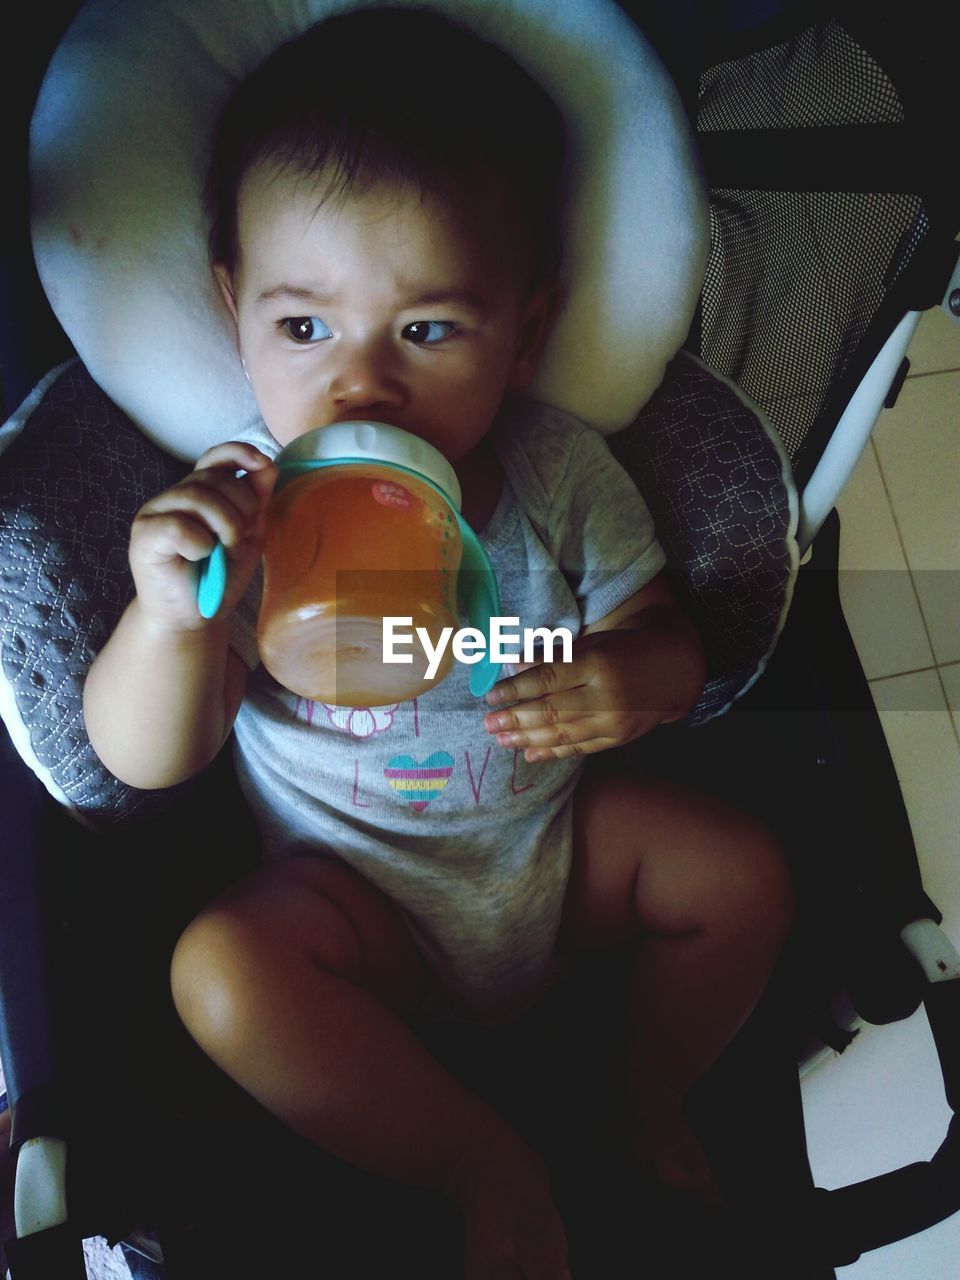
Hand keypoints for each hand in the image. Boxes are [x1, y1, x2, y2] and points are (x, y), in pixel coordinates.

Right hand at [128, 442, 276, 629]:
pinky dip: (198, 543)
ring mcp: (156, 512)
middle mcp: (176, 496)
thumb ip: (256, 502)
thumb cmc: (218, 577)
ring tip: (224, 553)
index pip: (216, 457)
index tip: (261, 463)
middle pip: (215, 479)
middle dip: (241, 510)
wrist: (192, 617)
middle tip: (239, 543)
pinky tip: (199, 557)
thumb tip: (267, 465)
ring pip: (197, 497)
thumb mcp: (248, 537)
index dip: (239, 453)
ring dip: (224, 528)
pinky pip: (177, 525)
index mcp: (201, 492)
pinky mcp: (144, 535)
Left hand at [482, 625, 700, 761]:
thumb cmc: (625, 650)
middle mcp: (607, 697)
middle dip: (515, 719)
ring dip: (527, 739)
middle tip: (489, 724)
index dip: (516, 689)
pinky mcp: (617, 740)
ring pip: (563, 734)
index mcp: (599, 665)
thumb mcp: (592, 644)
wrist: (673, 670)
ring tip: (501, 739)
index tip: (491, 696)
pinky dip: (552, 752)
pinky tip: (529, 754)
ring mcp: (614, 723)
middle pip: (552, 711)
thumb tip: (511, 665)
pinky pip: (578, 748)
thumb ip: (553, 656)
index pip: (549, 679)